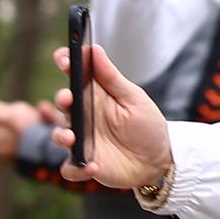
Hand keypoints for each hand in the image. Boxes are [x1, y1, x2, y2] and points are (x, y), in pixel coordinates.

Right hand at [52, 43, 173, 189]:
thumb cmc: (147, 126)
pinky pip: (70, 168)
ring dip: (61, 136)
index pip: (71, 74)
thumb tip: (93, 49)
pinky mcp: (83, 164)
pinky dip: (76, 168)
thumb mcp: (134, 99)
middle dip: (61, 98)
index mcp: (92, 95)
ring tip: (72, 138)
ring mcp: (80, 140)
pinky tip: (92, 167)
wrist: (160, 162)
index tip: (65, 58)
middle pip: (62, 102)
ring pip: (59, 136)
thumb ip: (112, 77)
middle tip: (67, 98)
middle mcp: (81, 116)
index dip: (64, 62)